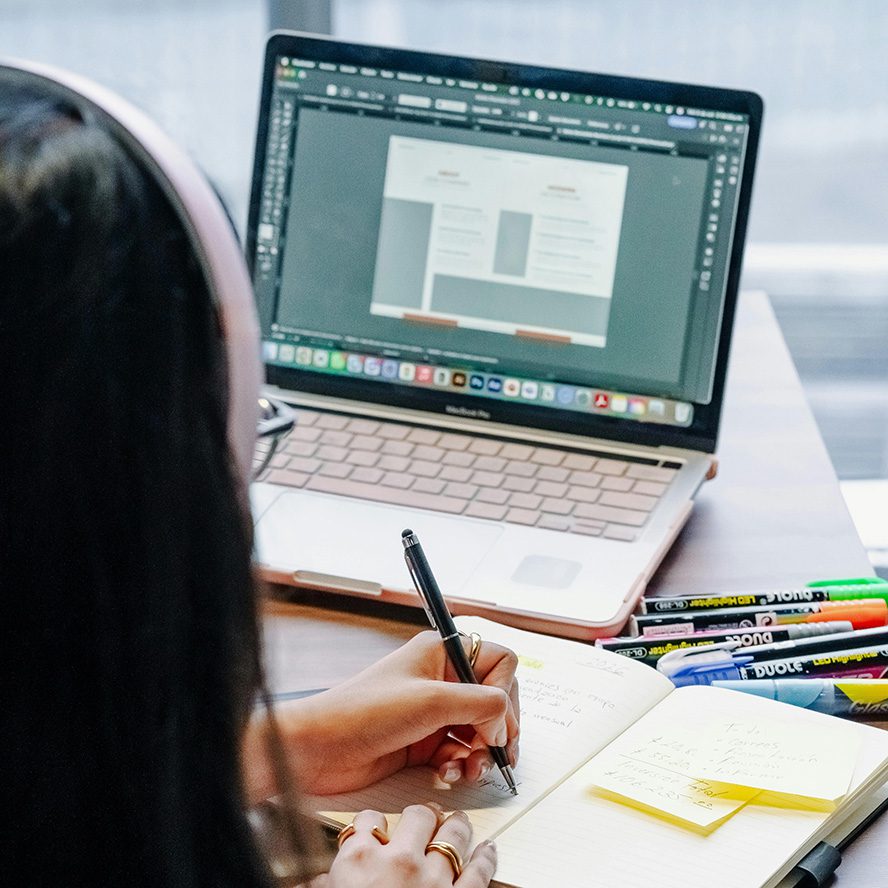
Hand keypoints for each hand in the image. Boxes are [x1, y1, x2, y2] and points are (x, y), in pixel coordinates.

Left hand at [244, 631, 519, 797]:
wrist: (320, 749)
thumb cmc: (363, 712)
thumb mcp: (431, 701)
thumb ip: (481, 704)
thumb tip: (505, 720)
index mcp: (442, 652)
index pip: (498, 661)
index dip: (504, 691)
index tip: (494, 719)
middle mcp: (442, 678)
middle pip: (495, 699)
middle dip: (498, 728)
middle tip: (495, 751)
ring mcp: (434, 711)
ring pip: (481, 729)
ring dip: (482, 752)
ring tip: (471, 768)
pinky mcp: (425, 741)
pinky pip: (461, 751)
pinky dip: (463, 765)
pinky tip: (450, 774)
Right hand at [312, 805, 496, 887]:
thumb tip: (316, 884)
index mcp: (359, 861)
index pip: (368, 821)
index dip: (373, 822)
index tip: (376, 826)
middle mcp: (398, 861)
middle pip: (417, 818)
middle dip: (422, 816)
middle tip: (425, 819)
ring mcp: (433, 879)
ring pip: (452, 835)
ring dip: (456, 827)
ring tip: (457, 823)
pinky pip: (479, 871)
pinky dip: (487, 857)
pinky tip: (488, 850)